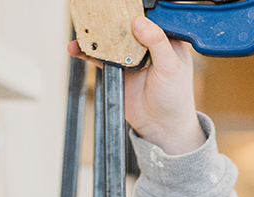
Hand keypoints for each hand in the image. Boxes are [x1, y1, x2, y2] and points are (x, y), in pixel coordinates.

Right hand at [67, 15, 204, 154]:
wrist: (162, 127)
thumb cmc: (175, 99)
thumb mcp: (171, 68)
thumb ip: (157, 43)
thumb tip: (139, 22)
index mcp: (168, 38)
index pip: (153, 14)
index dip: (139, 8)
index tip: (125, 5)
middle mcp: (148, 42)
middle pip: (128, 20)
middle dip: (113, 15)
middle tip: (100, 10)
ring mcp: (131, 54)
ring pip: (111, 35)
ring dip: (97, 31)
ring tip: (85, 26)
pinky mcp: (117, 66)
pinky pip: (99, 54)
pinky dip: (87, 50)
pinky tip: (78, 47)